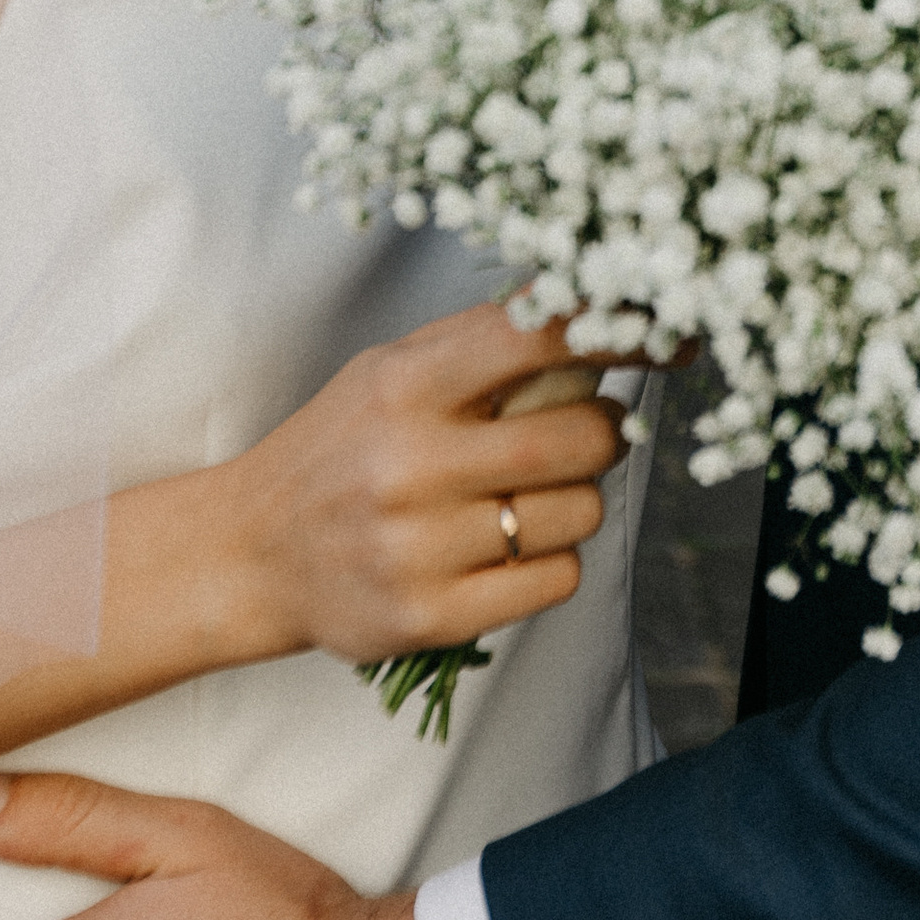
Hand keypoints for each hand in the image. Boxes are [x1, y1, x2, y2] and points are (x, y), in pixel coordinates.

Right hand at [217, 299, 624, 669]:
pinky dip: (551, 560)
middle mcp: (411, 465)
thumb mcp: (391, 371)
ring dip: (575, 500)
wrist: (249, 553)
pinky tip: (506, 547)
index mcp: (405, 386)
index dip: (622, 330)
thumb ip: (485, 343)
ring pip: (581, 513)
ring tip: (520, 496)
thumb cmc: (340, 448)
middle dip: (602, 433)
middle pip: (584, 438)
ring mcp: (420, 548)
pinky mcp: (431, 617)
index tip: (670, 335)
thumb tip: (599, 303)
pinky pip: (558, 580)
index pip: (540, 338)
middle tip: (576, 435)